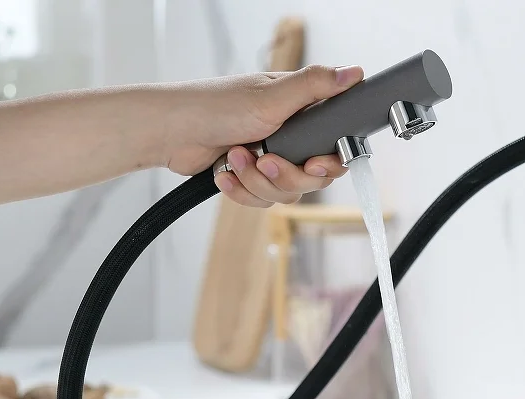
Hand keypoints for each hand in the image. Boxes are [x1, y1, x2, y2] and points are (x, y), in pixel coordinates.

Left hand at [163, 64, 364, 206]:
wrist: (171, 132)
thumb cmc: (216, 106)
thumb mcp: (272, 95)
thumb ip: (315, 86)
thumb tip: (353, 72)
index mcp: (300, 112)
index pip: (334, 147)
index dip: (329, 163)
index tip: (314, 163)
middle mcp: (289, 136)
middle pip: (312, 178)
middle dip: (286, 174)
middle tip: (264, 159)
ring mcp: (270, 159)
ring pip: (286, 192)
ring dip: (257, 181)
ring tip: (235, 158)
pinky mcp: (250, 178)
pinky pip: (261, 200)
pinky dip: (242, 190)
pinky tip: (226, 174)